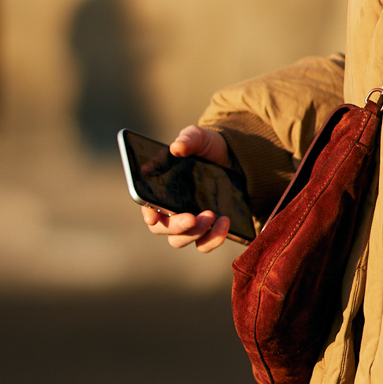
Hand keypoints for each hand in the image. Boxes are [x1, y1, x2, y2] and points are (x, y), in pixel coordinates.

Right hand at [141, 124, 234, 253]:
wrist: (235, 159)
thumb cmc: (207, 147)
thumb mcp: (200, 138)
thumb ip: (188, 139)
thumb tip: (176, 147)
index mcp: (161, 189)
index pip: (147, 206)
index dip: (148, 213)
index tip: (153, 216)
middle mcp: (171, 209)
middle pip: (163, 229)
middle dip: (177, 226)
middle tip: (193, 218)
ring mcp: (189, 223)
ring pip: (181, 240)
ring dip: (196, 233)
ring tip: (213, 216)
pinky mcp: (208, 230)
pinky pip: (205, 244)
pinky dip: (214, 239)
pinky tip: (224, 222)